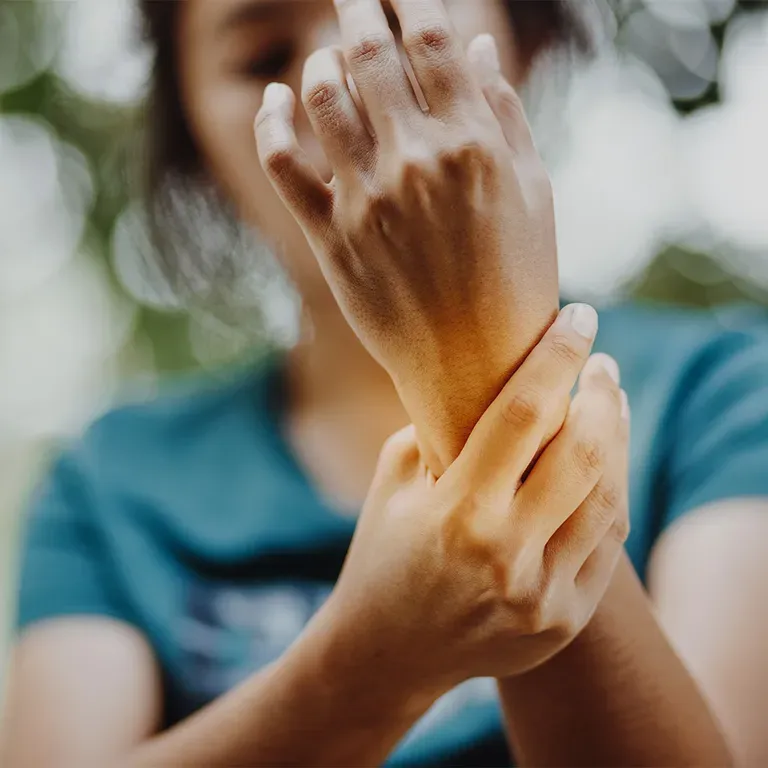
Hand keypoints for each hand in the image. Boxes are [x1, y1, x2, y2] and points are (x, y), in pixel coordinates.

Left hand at [254, 0, 558, 471]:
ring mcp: (365, 200)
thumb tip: (473, 45)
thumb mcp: (533, 194)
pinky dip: (271, 121)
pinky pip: (283, 162)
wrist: (476, 365)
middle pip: (369, 53)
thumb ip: (504, 114)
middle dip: (358, 7)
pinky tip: (276, 98)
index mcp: (472, 144)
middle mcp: (414, 163)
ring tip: (332, 54)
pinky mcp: (329, 238)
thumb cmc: (517, 279)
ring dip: (322, 59)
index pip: (430, 39)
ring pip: (322, 96)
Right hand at [315, 305, 629, 695]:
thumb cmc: (383, 551)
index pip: (522, 413)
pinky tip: (605, 460)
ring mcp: (541, 595)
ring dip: (616, 438)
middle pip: (581, 452)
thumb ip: (442, 425)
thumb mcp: (396, 477)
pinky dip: (610, 490)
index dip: (556, 356)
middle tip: (601, 363)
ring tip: (611, 402)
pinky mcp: (563, 619)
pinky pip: (608, 542)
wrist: (387, 652)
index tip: (579, 317)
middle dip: (601, 393)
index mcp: (454, 511)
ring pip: (607, 496)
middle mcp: (504, 555)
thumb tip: (495, 374)